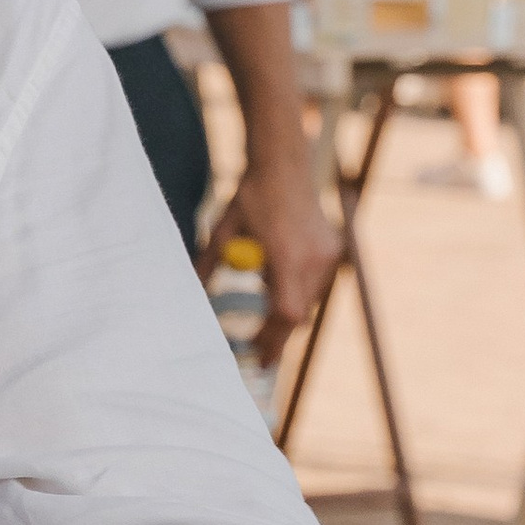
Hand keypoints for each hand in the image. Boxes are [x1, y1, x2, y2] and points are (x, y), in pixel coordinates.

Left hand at [204, 155, 339, 367]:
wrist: (283, 165)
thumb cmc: (250, 198)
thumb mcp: (222, 234)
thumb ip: (208, 266)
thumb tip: (190, 296)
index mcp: (286, 257)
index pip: (284, 313)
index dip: (272, 340)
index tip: (258, 359)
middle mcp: (314, 259)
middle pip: (298, 314)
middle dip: (278, 335)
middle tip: (258, 354)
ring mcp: (328, 255)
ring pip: (309, 301)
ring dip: (287, 310)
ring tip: (264, 304)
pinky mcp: (334, 249)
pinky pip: (316, 284)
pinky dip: (299, 289)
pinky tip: (280, 271)